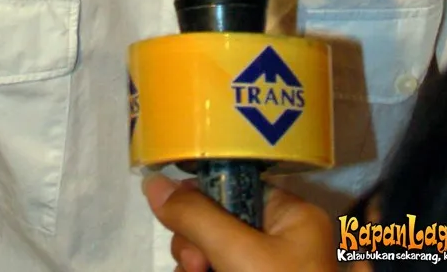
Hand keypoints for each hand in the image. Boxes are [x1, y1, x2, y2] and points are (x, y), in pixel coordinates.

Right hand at [143, 173, 340, 271]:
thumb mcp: (240, 256)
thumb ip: (197, 218)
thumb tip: (154, 183)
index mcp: (293, 218)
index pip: (235, 188)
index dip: (201, 202)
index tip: (181, 225)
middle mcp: (282, 243)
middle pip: (218, 225)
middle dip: (196, 246)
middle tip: (197, 268)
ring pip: (212, 257)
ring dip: (193, 268)